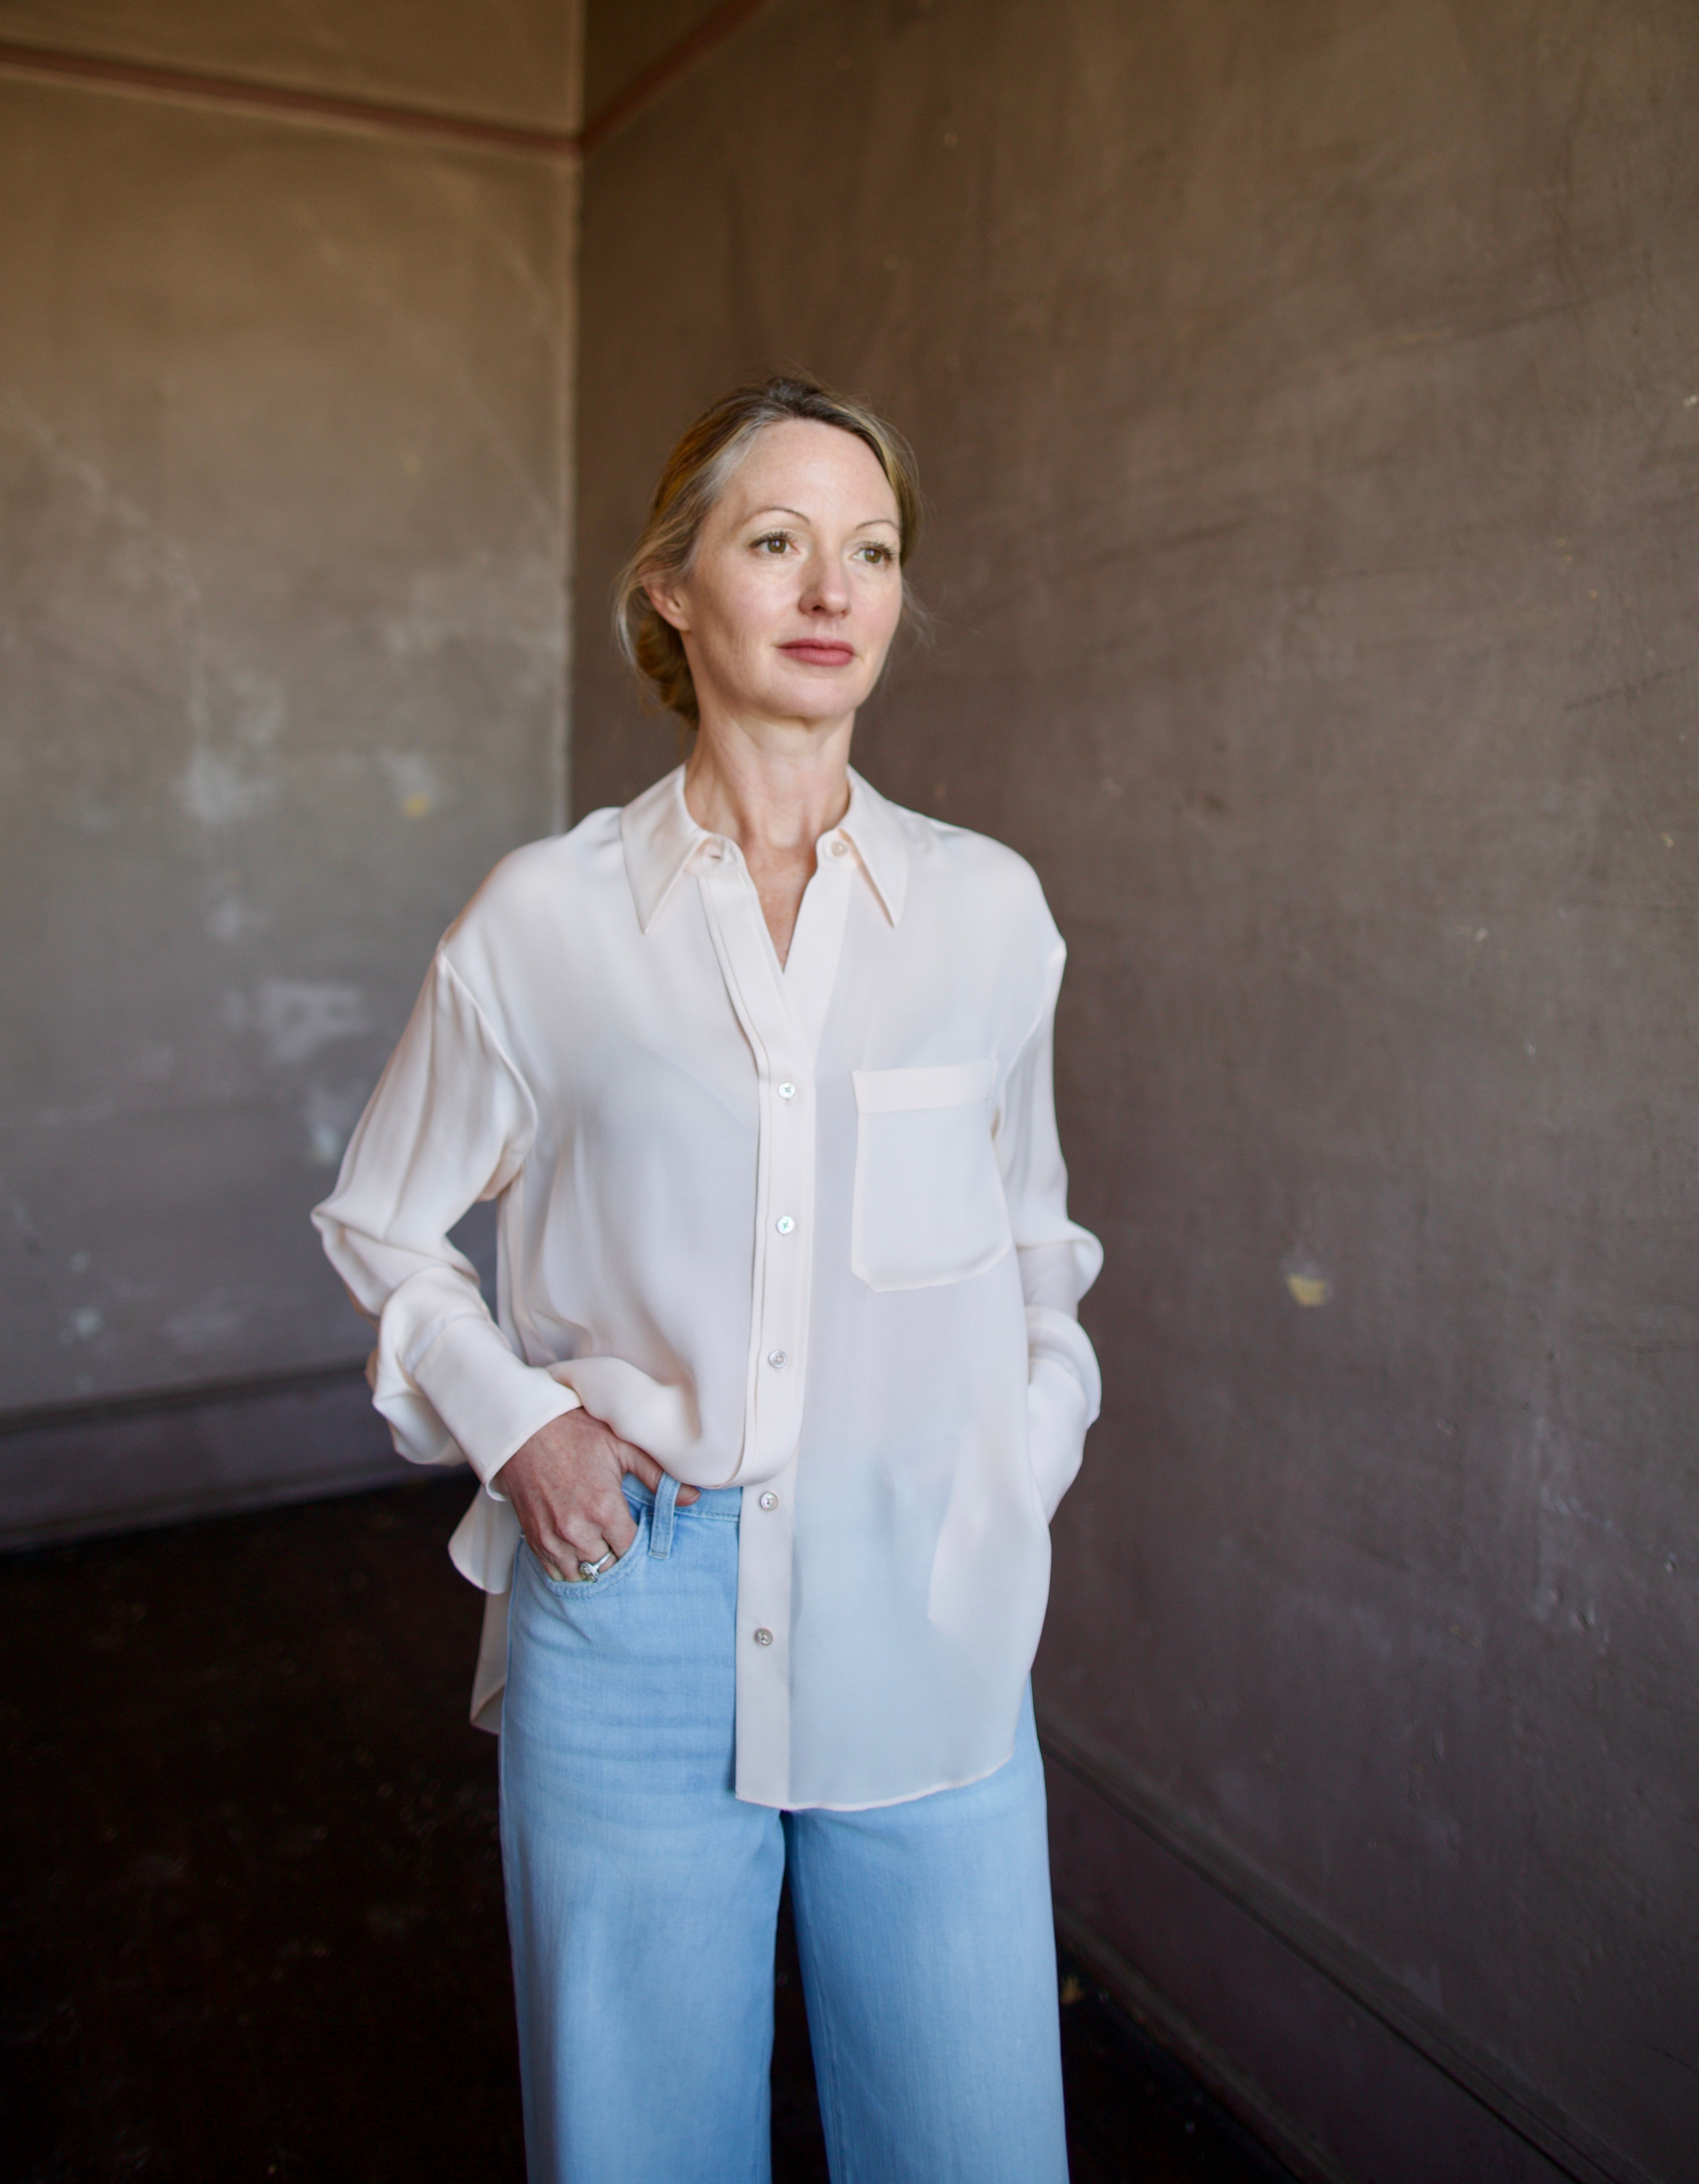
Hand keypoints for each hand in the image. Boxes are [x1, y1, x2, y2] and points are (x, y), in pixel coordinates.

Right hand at [499, 1408, 696, 1580]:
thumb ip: (657, 1477)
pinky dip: (568, 1568)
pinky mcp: (533, 1538)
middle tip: (620, 1542)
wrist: (526, 1428)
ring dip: (593, 1566)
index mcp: (603, 1509)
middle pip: (608, 1567)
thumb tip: (692, 1498)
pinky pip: (555, 1572)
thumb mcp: (622, 1447)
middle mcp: (577, 1530)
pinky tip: (577, 1555)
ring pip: (581, 1575)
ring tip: (601, 1550)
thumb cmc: (575, 1432)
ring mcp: (552, 1538)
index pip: (631, 1550)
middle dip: (618, 1557)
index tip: (639, 1533)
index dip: (638, 1544)